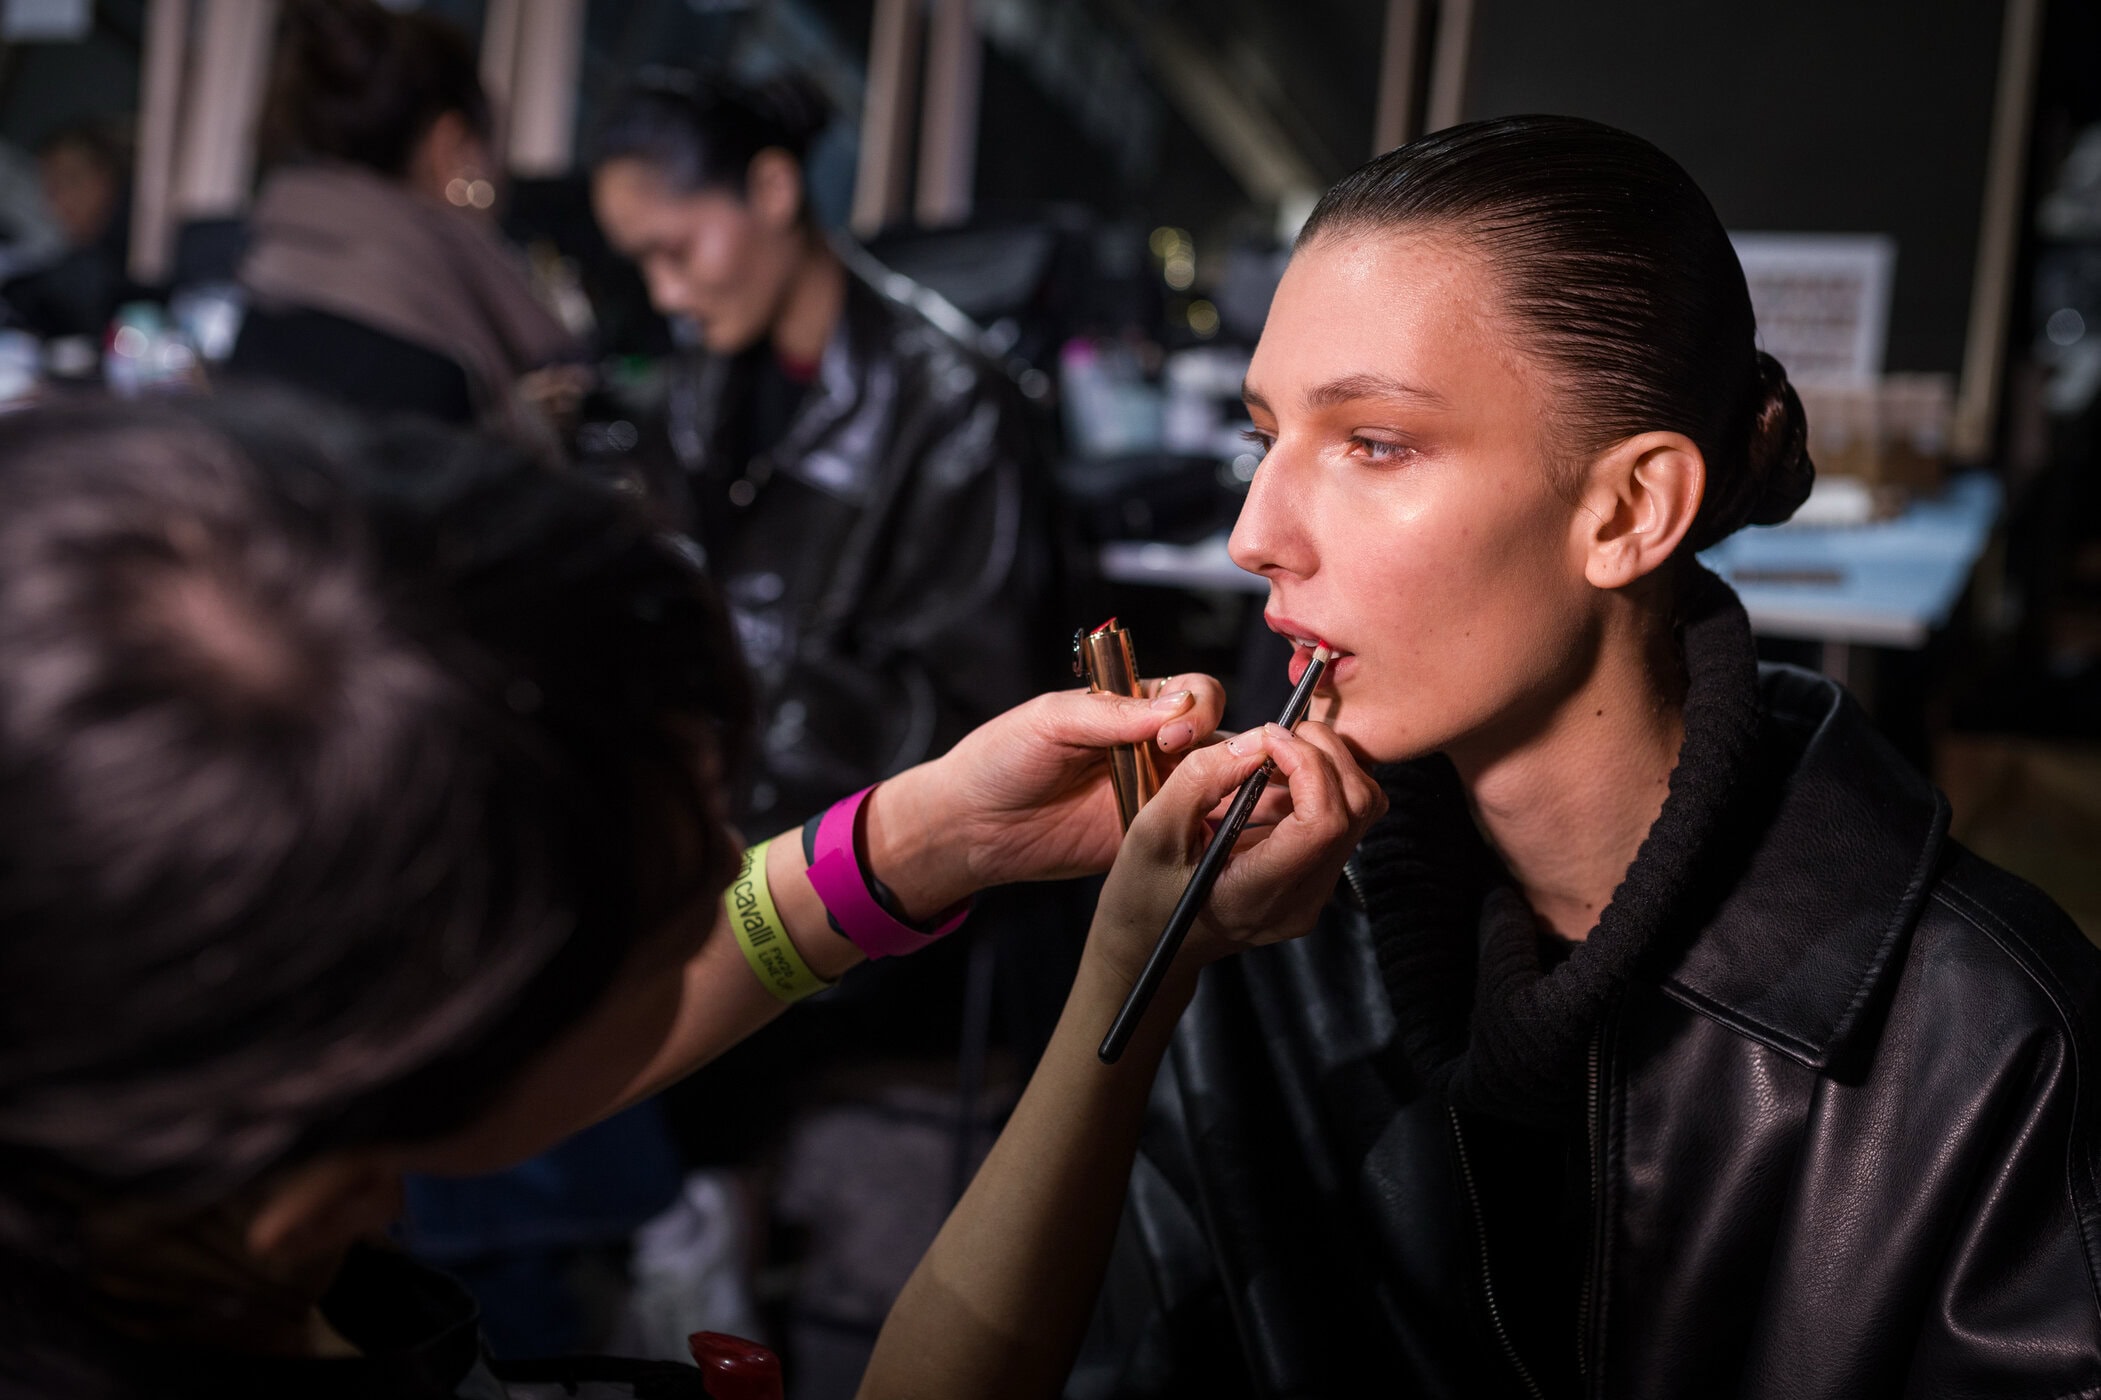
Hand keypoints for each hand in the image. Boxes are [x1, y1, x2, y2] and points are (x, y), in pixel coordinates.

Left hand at [866, 675, 1228, 909]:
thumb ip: (1112, 713)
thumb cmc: (1000, 759)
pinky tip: (1211, 831)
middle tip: (1196, 763)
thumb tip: (1174, 707)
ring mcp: (1155, 794)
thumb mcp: (1051, 720)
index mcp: (1131, 707)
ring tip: (1225, 795)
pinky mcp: (1150, 837)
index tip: (1173, 731)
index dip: (1197, 708)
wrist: (973, 825)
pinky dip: (1213, 830)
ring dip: (1231, 787)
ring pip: (1219, 784)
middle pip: (1219, 737)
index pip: (1193, 694)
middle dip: (1227, 746)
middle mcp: (1152, 748)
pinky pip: (1194, 831)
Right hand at [1088, 720, 1385, 985]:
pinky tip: (1271, 782)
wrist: (1150, 945)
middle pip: (1357, 809)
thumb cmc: (1143, 895)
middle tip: (1277, 735)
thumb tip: (1258, 739)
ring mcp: (1315, 894)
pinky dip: (1317, 785)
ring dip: (1324, 766)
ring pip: (1360, 810)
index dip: (1308, 764)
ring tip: (1272, 757)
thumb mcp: (1152, 831)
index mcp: (1261, 894)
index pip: (1324, 821)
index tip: (1269, 738)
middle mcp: (1302, 900)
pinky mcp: (1316, 880)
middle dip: (1326, 754)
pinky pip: (1341, 820)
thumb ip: (1202, 779)